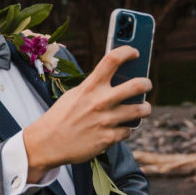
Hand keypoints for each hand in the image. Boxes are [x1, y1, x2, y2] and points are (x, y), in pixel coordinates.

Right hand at [22, 45, 150, 178]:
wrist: (48, 143)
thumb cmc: (61, 116)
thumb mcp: (74, 95)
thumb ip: (94, 87)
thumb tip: (118, 81)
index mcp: (89, 86)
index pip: (112, 59)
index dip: (127, 51)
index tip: (135, 52)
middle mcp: (100, 101)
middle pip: (137, 85)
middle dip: (147, 83)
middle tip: (147, 84)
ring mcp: (106, 120)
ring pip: (140, 110)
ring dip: (145, 109)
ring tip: (143, 108)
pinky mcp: (108, 138)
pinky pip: (128, 131)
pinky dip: (125, 130)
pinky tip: (119, 129)